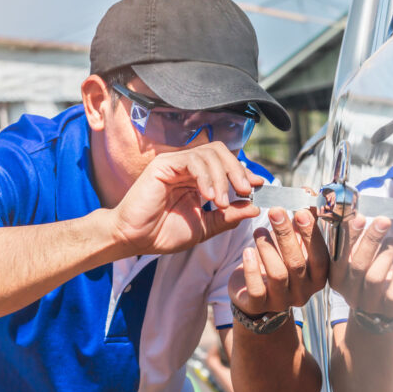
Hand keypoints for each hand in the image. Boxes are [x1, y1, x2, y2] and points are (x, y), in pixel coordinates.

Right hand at [111, 141, 265, 254]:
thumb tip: (254, 207)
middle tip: (246, 190)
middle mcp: (187, 167)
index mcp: (197, 180)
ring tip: (221, 201)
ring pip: (210, 153)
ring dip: (222, 176)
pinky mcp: (164, 164)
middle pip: (221, 152)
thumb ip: (227, 217)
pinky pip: (193, 160)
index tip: (258, 186)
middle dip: (237, 170)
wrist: (135, 239)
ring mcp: (175, 163)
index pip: (225, 164)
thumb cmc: (163, 234)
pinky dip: (206, 176)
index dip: (244, 173)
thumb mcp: (204, 227)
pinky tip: (209, 196)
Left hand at [228, 206, 329, 315]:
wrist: (254, 293)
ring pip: (277, 274)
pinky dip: (251, 268)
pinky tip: (246, 251)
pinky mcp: (259, 305)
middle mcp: (303, 292)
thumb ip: (303, 221)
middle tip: (275, 211)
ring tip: (258, 230)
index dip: (312, 234)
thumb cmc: (279, 262)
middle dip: (286, 235)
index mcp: (317, 276)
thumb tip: (309, 192)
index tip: (301, 211)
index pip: (321, 257)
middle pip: (297, 263)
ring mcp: (281, 301)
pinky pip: (256, 289)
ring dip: (267, 248)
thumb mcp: (294, 243)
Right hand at [328, 214, 392, 318]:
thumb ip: (353, 241)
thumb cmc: (365, 277)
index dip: (348, 236)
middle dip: (371, 239)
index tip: (359, 217)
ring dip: (386, 254)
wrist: (376, 315)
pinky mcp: (388, 309)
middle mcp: (349, 291)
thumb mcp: (354, 261)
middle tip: (383, 221)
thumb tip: (355, 213)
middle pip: (358, 264)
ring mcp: (368, 302)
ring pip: (375, 277)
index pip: (338, 255)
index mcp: (337, 277)